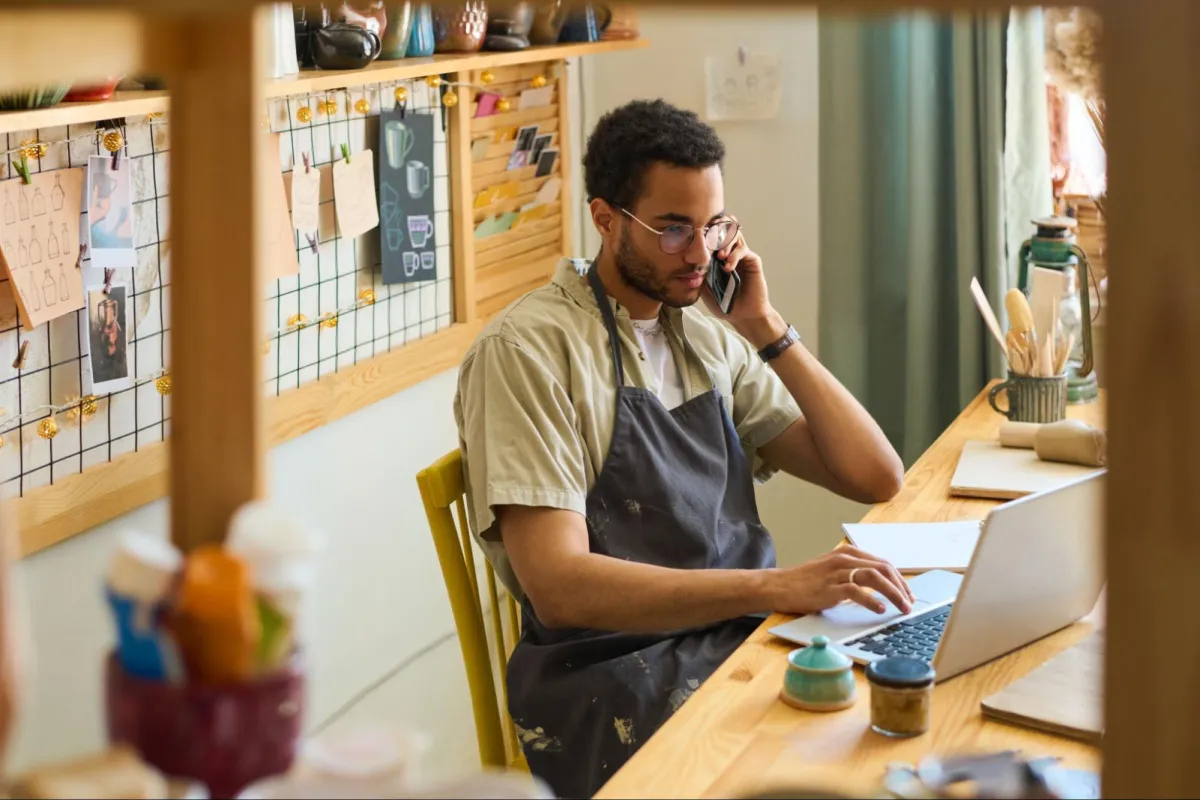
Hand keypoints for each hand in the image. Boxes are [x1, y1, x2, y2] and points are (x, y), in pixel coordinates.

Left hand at [700, 223, 786, 348]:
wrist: (742, 315)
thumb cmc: (723, 302)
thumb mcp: (704, 287)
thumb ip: (698, 272)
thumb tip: (685, 259)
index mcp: (715, 255)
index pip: (710, 234)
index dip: (704, 231)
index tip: (694, 236)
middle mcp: (729, 251)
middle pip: (723, 227)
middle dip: (715, 231)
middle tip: (708, 241)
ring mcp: (741, 254)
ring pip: (734, 234)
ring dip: (725, 242)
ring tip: (720, 256)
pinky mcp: (752, 260)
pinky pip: (742, 250)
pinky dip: (734, 256)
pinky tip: (727, 268)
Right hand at [763, 545, 914, 615]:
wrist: (778, 586)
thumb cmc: (804, 582)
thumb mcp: (832, 573)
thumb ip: (853, 575)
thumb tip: (878, 589)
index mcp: (848, 554)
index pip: (883, 563)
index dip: (900, 580)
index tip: (908, 594)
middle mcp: (844, 559)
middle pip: (884, 568)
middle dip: (902, 587)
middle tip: (910, 604)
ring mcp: (837, 572)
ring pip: (875, 577)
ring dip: (894, 593)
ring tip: (902, 608)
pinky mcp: (829, 587)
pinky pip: (856, 591)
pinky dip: (872, 600)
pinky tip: (880, 609)